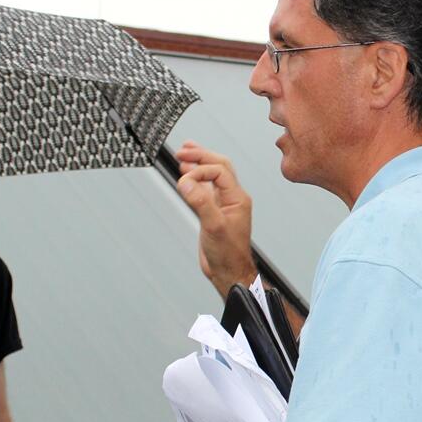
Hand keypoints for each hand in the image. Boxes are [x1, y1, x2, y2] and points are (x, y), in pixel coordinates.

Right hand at [175, 142, 257, 298]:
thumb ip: (200, 202)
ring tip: (184, 153)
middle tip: (183, 149)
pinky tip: (186, 176)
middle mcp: (232, 198)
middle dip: (201, 156)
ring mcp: (223, 204)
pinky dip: (196, 179)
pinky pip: (206, 188)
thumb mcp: (213, 226)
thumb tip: (186, 182)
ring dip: (199, 163)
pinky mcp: (214, 212)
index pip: (219, 171)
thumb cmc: (228, 254)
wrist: (228, 272)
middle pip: (219, 167)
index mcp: (237, 198)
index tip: (184, 178)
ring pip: (213, 176)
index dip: (201, 170)